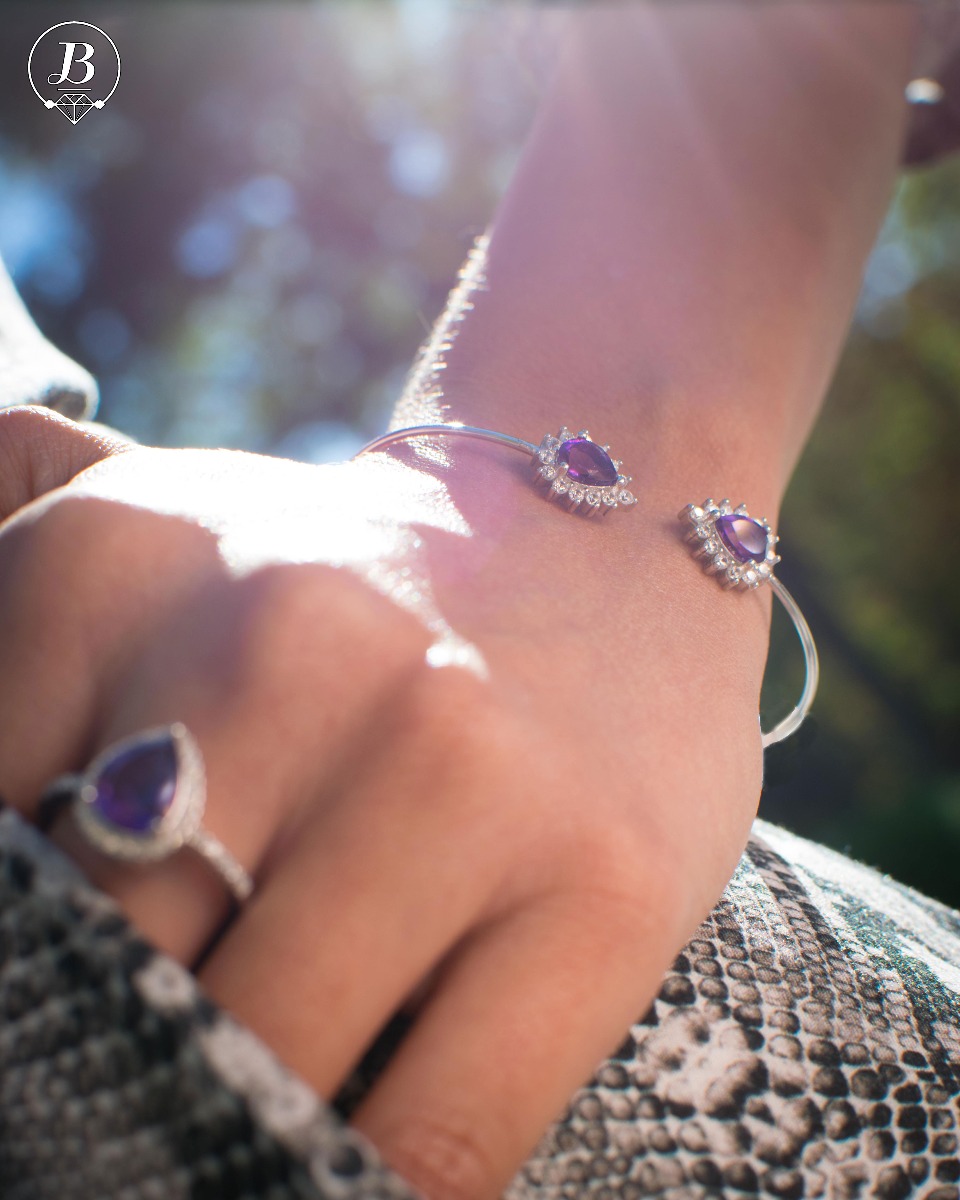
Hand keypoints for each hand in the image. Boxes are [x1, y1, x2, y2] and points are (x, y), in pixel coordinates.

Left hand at [0, 404, 766, 1198]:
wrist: (602, 533)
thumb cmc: (356, 591)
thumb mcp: (159, 574)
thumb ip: (23, 693)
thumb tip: (9, 898)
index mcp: (117, 568)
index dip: (7, 975)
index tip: (46, 1010)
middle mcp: (283, 655)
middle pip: (100, 969)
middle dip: (89, 1067)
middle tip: (100, 1108)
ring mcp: (456, 771)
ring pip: (258, 1070)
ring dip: (217, 1142)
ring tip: (214, 1123)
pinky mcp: (602, 880)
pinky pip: (437, 1140)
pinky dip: (362, 1192)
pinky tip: (329, 1170)